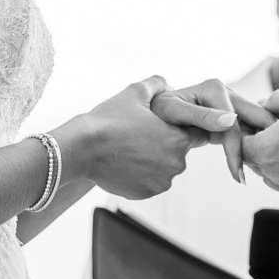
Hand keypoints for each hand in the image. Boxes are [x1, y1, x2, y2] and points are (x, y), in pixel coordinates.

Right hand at [63, 76, 199, 199]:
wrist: (82, 148)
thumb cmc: (110, 120)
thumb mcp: (136, 92)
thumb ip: (158, 84)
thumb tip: (169, 85)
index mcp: (178, 139)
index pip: (196, 133)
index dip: (179, 127)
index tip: (162, 124)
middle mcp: (176, 164)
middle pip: (178, 152)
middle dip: (164, 144)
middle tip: (140, 135)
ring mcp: (160, 182)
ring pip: (163, 169)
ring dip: (153, 161)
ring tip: (129, 148)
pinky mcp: (145, 194)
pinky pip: (149, 182)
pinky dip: (140, 175)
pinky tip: (124, 162)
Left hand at [149, 78, 271, 182]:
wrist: (152, 113)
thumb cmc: (158, 112)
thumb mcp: (173, 112)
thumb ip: (201, 116)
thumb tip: (232, 120)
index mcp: (215, 89)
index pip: (234, 125)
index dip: (237, 151)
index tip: (238, 176)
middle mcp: (227, 93)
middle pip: (255, 119)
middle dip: (263, 143)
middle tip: (269, 170)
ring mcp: (230, 104)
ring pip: (255, 126)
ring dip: (260, 146)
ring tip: (264, 172)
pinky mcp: (229, 117)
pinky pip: (246, 133)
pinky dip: (251, 148)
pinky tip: (252, 167)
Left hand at [242, 83, 278, 196]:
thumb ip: (273, 101)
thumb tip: (262, 106)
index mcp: (270, 150)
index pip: (242, 146)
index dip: (244, 132)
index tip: (251, 120)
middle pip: (256, 163)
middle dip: (258, 146)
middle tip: (267, 126)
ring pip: (273, 176)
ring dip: (274, 160)